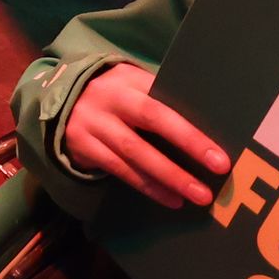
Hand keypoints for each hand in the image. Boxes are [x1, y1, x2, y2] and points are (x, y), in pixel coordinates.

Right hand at [59, 62, 228, 209]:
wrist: (59, 99)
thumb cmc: (114, 97)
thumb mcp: (132, 87)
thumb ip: (161, 100)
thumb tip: (209, 125)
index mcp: (128, 79)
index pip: (164, 102)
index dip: (191, 130)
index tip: (219, 155)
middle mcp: (109, 97)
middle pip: (151, 119)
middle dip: (187, 145)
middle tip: (218, 171)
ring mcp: (92, 121)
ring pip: (134, 151)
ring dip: (169, 175)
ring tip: (197, 195)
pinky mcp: (81, 145)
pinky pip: (119, 169)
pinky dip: (147, 186)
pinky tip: (171, 199)